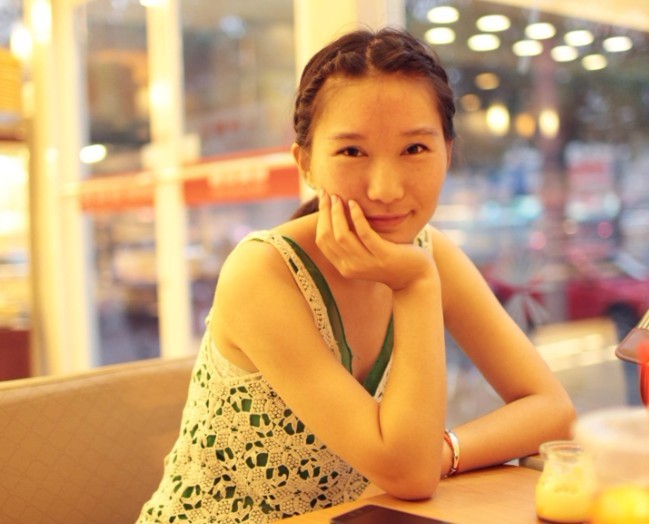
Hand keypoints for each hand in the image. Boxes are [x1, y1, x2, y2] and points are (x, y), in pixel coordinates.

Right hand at [316, 191, 436, 290]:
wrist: (414, 279)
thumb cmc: (390, 260)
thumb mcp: (365, 254)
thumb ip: (352, 242)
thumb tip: (338, 215)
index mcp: (343, 266)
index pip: (322, 241)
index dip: (320, 218)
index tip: (323, 199)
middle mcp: (351, 267)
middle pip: (328, 237)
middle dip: (325, 212)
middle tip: (328, 193)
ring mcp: (367, 263)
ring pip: (342, 236)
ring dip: (338, 213)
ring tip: (340, 197)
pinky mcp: (383, 255)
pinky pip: (364, 234)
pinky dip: (357, 217)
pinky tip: (355, 204)